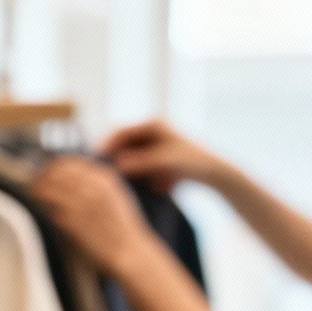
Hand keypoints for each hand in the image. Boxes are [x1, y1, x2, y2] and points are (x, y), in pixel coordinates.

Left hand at [32, 156, 160, 278]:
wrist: (129, 252)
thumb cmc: (123, 229)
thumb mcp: (116, 196)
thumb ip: (97, 184)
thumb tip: (73, 179)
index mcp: (104, 179)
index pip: (70, 162)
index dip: (53, 166)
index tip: (46, 173)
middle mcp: (92, 187)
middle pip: (56, 171)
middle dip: (42, 176)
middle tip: (35, 184)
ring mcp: (82, 203)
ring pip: (49, 187)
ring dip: (38, 190)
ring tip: (34, 195)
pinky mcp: (73, 220)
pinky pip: (50, 207)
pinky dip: (43, 206)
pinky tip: (42, 210)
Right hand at [100, 119, 226, 192]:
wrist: (214, 173)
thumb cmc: (191, 163)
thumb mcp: (163, 163)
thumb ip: (139, 164)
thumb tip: (117, 165)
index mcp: (153, 125)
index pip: (122, 131)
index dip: (107, 145)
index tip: (97, 159)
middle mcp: (151, 132)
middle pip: (123, 144)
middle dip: (113, 158)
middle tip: (101, 173)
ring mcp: (153, 145)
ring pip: (129, 156)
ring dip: (124, 168)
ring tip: (114, 181)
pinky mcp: (156, 159)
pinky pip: (138, 165)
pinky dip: (135, 174)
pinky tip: (133, 185)